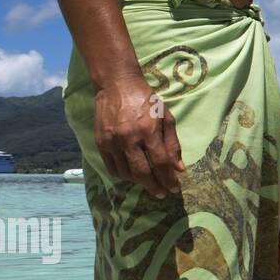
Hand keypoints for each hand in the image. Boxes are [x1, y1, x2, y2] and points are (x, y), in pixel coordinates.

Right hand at [93, 74, 182, 198]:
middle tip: (161, 193)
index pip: (160, 163)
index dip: (168, 179)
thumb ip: (172, 143)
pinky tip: (131, 175)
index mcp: (148, 130)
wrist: (117, 85)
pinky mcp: (100, 142)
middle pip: (142, 172)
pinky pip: (111, 167)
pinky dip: (122, 175)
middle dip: (153, 186)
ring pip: (125, 173)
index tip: (174, 188)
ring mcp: (112, 141)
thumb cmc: (146, 100)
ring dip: (138, 182)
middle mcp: (129, 138)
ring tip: (148, 183)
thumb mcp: (166, 117)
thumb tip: (179, 169)